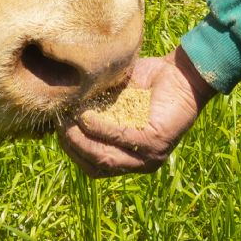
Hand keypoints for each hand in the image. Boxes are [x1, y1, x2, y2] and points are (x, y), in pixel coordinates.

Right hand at [56, 47, 215, 177]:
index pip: (93, 166)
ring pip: (105, 158)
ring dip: (81, 141)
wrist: (183, 73)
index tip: (57, 129)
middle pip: (96, 166)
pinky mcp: (156, 144)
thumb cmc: (150, 83)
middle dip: (72, 146)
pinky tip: (86, 116)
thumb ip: (96, 108)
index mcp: (129, 156)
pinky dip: (100, 129)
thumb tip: (62, 109)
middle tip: (57, 125)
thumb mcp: (117, 99)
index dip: (72, 150)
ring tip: (67, 121)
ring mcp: (149, 157)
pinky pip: (120, 139)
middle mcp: (139, 162)